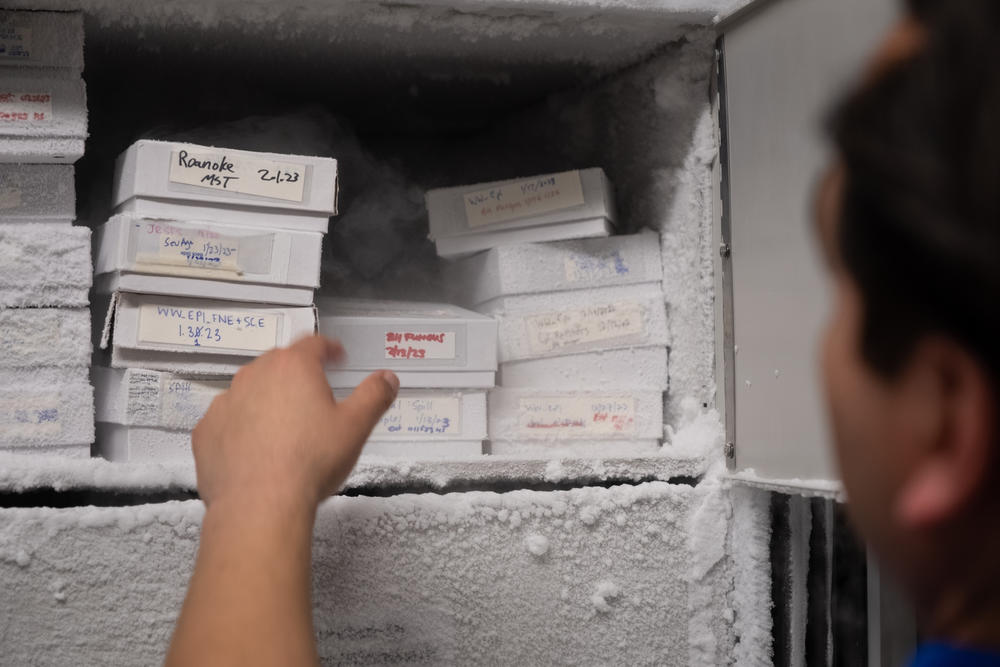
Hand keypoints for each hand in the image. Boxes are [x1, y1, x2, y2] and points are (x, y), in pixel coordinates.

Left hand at [191, 335, 399, 513]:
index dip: (329, 348)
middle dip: (296, 376)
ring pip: (250, 392)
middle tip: (313, 400)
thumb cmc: (311, 460)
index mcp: (293, 367)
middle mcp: (254, 375)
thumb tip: (388, 378)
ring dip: (266, 402)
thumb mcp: (356, 427)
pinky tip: (255, 452)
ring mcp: (224, 403)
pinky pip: (227, 422)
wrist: (259, 505)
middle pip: (278, 365)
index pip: (313, 344)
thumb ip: (375, 396)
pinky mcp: (205, 432)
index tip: (337, 357)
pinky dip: (240, 429)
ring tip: (283, 431)